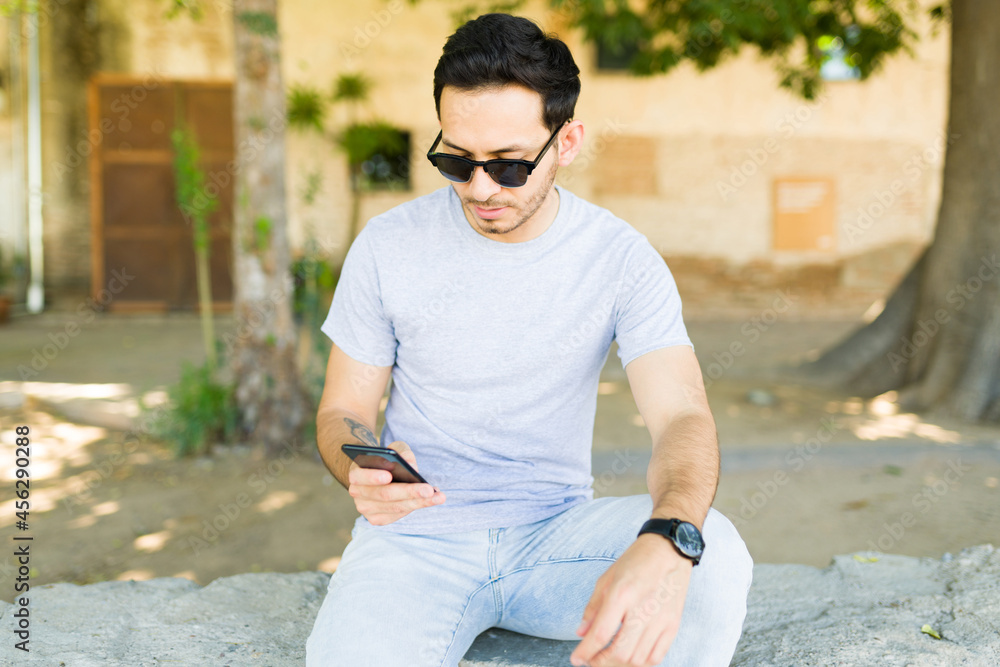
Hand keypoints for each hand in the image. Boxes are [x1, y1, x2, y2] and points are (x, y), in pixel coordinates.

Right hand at [347, 441, 445, 524]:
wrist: (376, 476)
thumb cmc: (386, 460)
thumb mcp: (394, 449)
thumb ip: (402, 452)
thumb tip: (411, 465)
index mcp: (355, 473)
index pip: (360, 475)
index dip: (373, 476)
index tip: (389, 475)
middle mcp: (357, 493)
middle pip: (384, 494)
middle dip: (408, 492)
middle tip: (428, 490)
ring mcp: (365, 508)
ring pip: (394, 507)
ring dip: (418, 502)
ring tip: (438, 497)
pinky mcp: (376, 519)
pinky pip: (398, 515)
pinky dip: (414, 507)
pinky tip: (429, 501)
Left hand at [570, 534, 692, 666]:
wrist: (669, 550)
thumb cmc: (636, 561)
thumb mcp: (607, 578)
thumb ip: (593, 607)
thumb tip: (581, 633)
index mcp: (621, 594)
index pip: (601, 634)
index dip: (585, 652)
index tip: (576, 659)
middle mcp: (642, 610)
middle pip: (620, 653)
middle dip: (601, 662)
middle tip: (591, 659)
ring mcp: (661, 620)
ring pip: (638, 660)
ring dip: (620, 663)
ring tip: (609, 657)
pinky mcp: (673, 625)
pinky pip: (656, 657)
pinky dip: (640, 663)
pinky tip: (630, 655)